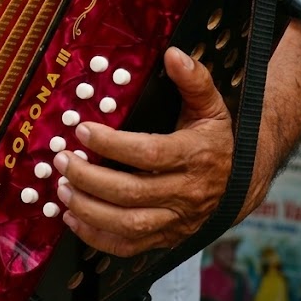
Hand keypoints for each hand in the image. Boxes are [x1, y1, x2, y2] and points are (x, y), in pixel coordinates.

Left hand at [52, 47, 232, 256]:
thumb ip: (193, 79)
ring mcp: (176, 219)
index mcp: (195, 156)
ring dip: (89, 209)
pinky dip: (96, 237)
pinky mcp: (166, 237)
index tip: (82, 130)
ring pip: (128, 224)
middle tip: (62, 160)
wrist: (239, 179)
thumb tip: (173, 53)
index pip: (149, 153)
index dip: (112, 144)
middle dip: (90, 178)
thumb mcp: (210, 105)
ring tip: (61, 188)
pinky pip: (128, 247)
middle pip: (132, 193)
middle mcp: (186, 192)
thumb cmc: (215, 136)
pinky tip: (72, 218)